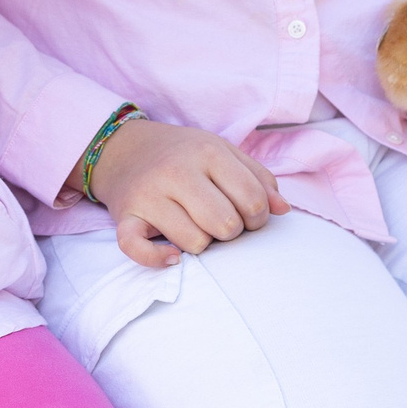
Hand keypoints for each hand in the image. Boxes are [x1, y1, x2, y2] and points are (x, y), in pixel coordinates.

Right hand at [76, 117, 289, 268]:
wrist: (124, 148)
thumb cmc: (183, 154)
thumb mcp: (223, 152)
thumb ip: (258, 178)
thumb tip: (283, 211)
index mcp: (208, 153)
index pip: (253, 200)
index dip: (258, 217)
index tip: (247, 215)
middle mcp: (177, 172)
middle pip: (226, 225)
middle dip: (231, 231)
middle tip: (220, 221)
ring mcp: (149, 195)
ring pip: (194, 243)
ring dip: (200, 243)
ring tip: (194, 226)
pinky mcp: (125, 217)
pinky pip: (138, 249)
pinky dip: (158, 259)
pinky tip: (172, 256)